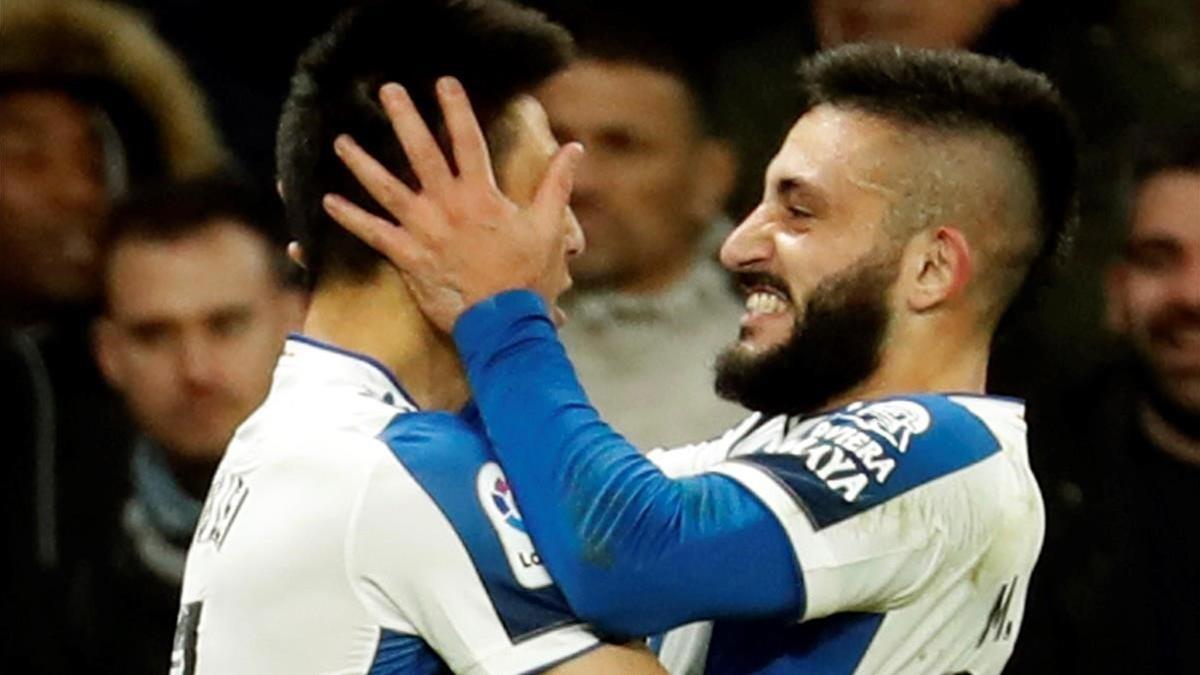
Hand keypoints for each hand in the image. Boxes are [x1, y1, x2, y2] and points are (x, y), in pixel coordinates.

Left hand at [322, 76, 583, 331]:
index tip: (443, 81)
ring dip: (362, 163)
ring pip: (386, 188)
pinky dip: (350, 218)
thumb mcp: (549, 227)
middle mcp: (448, 206)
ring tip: (340, 141)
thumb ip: (557, 184)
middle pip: (420, 153)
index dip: (456, 108)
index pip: (468, 140)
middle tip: (387, 90)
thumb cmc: (529, 277)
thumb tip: (575, 148)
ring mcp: (424, 231)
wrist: (504, 322)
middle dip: (403, 118)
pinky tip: (326, 201)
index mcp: (482, 195)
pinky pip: (373, 234)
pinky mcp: (408, 257)